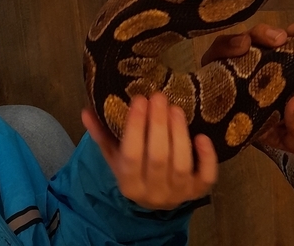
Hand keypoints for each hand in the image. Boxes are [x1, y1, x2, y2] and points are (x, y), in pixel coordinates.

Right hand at [82, 93, 217, 209]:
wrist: (155, 197)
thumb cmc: (133, 169)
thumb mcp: (115, 155)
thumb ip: (101, 133)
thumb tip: (86, 110)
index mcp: (129, 184)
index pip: (131, 155)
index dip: (136, 127)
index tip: (139, 100)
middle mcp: (153, 193)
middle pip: (158, 157)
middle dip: (159, 124)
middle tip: (159, 96)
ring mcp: (178, 193)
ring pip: (181, 164)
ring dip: (179, 133)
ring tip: (175, 108)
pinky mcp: (198, 191)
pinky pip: (206, 177)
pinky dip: (206, 158)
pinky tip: (202, 136)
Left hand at [202, 21, 293, 160]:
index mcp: (237, 97)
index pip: (218, 67)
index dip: (225, 50)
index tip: (243, 46)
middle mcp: (244, 75)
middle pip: (235, 46)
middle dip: (252, 37)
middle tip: (274, 39)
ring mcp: (263, 62)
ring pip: (256, 38)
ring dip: (270, 33)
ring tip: (288, 36)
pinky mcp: (283, 55)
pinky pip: (284, 38)